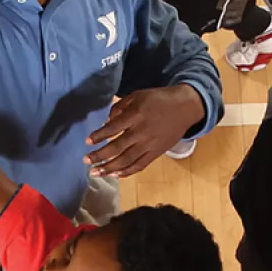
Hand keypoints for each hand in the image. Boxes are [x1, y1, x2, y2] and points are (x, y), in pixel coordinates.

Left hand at [85, 84, 205, 176]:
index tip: (87, 141)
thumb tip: (106, 122)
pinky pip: (140, 165)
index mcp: (136, 115)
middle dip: (100, 156)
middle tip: (86, 161)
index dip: (99, 135)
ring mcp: (150, 144)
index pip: (113, 128)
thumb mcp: (138, 95)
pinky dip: (127, 172)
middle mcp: (142, 132)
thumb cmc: (158, 99)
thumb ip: (120, 107)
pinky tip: (115, 175)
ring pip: (127, 160)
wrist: (186, 107)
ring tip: (95, 172)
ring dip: (109, 168)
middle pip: (117, 147)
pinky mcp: (157, 153)